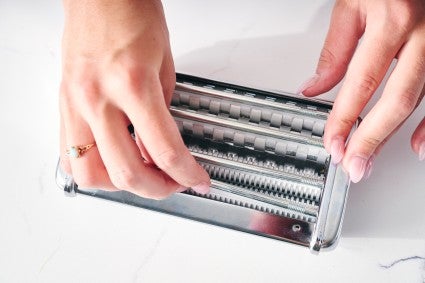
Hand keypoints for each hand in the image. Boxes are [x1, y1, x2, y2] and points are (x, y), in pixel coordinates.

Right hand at [59, 0, 209, 198]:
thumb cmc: (131, 13)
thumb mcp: (165, 62)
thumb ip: (163, 109)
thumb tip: (160, 144)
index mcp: (132, 84)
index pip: (164, 149)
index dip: (187, 174)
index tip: (197, 180)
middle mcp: (98, 98)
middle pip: (127, 172)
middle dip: (159, 189)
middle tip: (174, 184)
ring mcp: (76, 103)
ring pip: (91, 174)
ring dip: (122, 185)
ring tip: (143, 176)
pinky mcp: (64, 104)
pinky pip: (69, 155)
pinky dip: (94, 169)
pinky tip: (112, 162)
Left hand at [299, 0, 424, 181]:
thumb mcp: (353, 5)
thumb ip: (335, 50)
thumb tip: (314, 87)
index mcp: (394, 20)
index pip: (362, 82)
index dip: (344, 118)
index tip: (332, 142)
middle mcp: (423, 35)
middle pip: (395, 100)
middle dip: (370, 139)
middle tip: (352, 164)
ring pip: (417, 102)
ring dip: (393, 137)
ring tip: (371, 160)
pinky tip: (418, 146)